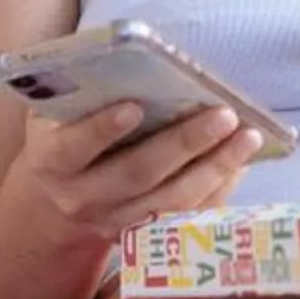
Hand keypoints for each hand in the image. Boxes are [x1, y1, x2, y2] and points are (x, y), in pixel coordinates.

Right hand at [2, 99, 261, 248]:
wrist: (53, 204)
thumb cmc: (63, 137)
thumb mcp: (53, 115)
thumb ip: (82, 95)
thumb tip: (137, 63)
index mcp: (51, 161)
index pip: (73, 147)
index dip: (102, 129)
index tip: (136, 107)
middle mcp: (82, 198)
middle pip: (137, 174)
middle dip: (183, 144)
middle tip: (223, 115)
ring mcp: (116, 222)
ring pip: (170, 201)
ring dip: (215, 169)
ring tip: (248, 137)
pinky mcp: (145, 235)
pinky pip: (188, 217)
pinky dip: (219, 189)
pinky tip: (243, 162)